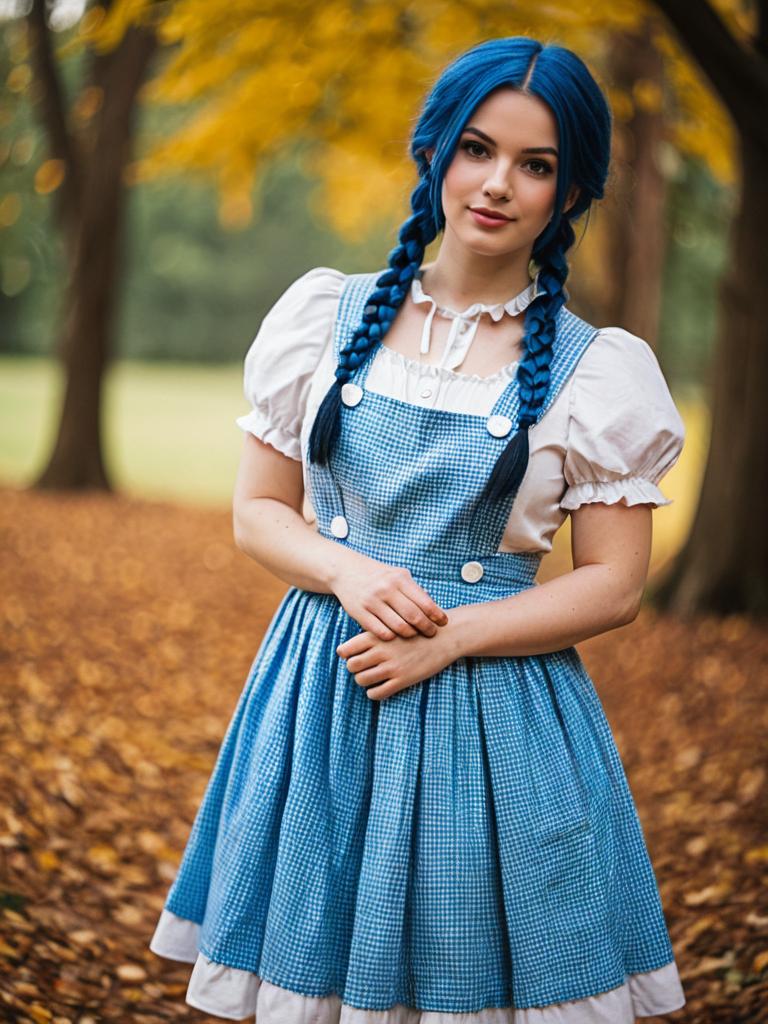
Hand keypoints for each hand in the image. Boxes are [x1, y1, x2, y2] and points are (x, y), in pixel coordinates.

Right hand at [330, 552, 447, 640]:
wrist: (346, 571)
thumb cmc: (378, 575)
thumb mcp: (398, 575)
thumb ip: (415, 590)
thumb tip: (435, 608)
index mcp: (399, 579)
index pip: (424, 601)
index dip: (437, 615)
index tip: (443, 622)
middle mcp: (386, 589)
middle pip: (413, 616)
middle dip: (426, 628)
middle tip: (432, 633)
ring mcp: (372, 601)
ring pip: (398, 627)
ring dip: (410, 634)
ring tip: (415, 635)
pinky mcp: (360, 613)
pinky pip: (380, 632)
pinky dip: (391, 637)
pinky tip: (396, 637)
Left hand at [336, 619, 461, 699]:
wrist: (444, 636)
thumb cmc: (418, 628)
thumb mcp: (394, 623)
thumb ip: (375, 632)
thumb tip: (354, 644)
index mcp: (377, 635)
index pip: (345, 649)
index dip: (346, 654)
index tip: (352, 655)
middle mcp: (381, 651)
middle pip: (351, 666)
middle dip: (355, 668)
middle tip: (363, 667)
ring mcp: (392, 666)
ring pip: (361, 680)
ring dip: (364, 680)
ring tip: (372, 677)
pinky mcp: (403, 680)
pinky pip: (377, 693)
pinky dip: (374, 693)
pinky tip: (380, 687)